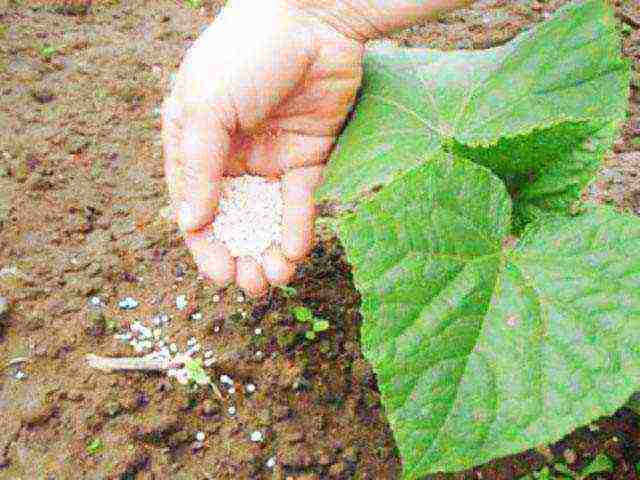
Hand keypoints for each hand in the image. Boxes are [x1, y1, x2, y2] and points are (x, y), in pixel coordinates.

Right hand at [162, 0, 363, 296]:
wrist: (313, 19)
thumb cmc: (247, 52)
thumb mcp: (206, 106)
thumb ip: (198, 166)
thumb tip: (191, 224)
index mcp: (195, 140)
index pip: (194, 204)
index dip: (203, 244)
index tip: (217, 275)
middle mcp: (231, 155)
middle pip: (232, 218)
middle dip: (239, 255)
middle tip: (251, 286)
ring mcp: (271, 158)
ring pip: (266, 217)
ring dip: (268, 251)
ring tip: (274, 278)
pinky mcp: (309, 157)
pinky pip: (301, 201)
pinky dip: (297, 228)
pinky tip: (294, 252)